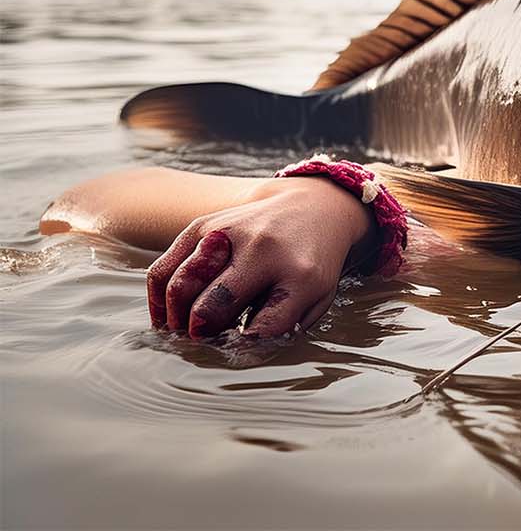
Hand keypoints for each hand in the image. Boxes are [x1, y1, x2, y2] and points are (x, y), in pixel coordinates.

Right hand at [145, 176, 373, 338]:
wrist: (312, 207)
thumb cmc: (312, 264)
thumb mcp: (318, 297)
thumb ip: (288, 327)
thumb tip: (240, 355)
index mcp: (301, 275)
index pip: (264, 328)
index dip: (244, 350)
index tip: (234, 356)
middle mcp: (263, 251)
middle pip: (211, 307)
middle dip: (201, 336)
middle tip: (201, 346)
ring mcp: (230, 233)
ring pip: (180, 286)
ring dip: (174, 319)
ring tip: (181, 333)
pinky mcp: (203, 225)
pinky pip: (164, 268)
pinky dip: (158, 298)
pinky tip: (166, 315)